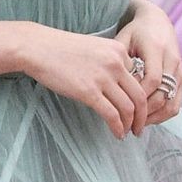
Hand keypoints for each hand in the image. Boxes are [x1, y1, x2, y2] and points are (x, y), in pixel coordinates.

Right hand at [19, 25, 151, 138]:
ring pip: (128, 108)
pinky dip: (117, 128)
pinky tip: (117, 134)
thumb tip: (114, 84)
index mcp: (119, 51)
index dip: (139, 97)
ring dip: (131, 124)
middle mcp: (116, 63)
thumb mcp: (93, 48)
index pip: (138, 78)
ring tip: (127, 133)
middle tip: (140, 127)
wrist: (38, 47)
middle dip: (143, 116)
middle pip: (140, 96)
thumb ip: (108, 62)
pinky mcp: (89, 92)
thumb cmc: (61, 48)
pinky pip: (111, 115)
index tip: (136, 109)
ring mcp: (103, 78)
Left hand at [115, 0, 181, 125]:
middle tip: (125, 124)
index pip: (152, 80)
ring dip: (153, 118)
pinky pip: (176, 104)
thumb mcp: (123, 40)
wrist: (157, 22)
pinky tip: (146, 119)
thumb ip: (119, 61)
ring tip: (135, 125)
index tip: (121, 106)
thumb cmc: (135, 32)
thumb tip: (111, 89)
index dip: (138, 96)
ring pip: (171, 103)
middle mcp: (173, 60)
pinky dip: (162, 115)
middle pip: (162, 95)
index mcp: (157, 49)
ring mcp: (180, 71)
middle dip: (143, 113)